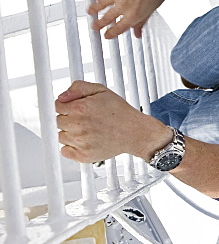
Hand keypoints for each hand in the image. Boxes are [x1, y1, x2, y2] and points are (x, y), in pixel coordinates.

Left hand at [55, 80, 171, 162]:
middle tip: (82, 118)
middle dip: (68, 118)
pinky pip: (65, 151)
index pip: (57, 106)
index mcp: (80, 108)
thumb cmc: (120, 112)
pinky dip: (70, 147)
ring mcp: (80, 142)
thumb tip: (62, 96)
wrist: (134, 132)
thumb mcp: (101, 90)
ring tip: (85, 129)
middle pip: (58, 121)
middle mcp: (78, 125)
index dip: (65, 105)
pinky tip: (82, 140)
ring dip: (69, 132)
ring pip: (61, 136)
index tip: (72, 107)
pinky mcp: (83, 155)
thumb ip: (79, 88)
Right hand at [88, 0, 180, 39]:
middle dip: (99, 24)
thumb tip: (137, 32)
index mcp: (134, 14)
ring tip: (90, 12)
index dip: (111, 33)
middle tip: (95, 26)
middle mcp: (123, 4)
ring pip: (101, 3)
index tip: (107, 35)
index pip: (119, 28)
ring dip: (94, 9)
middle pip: (107, 18)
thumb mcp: (154, 7)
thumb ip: (142, 21)